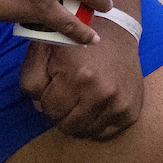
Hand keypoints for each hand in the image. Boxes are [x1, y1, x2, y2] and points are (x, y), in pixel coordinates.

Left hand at [19, 23, 144, 140]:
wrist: (116, 29)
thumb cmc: (75, 40)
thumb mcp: (44, 50)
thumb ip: (31, 80)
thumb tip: (39, 108)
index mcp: (80, 77)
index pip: (51, 110)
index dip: (48, 99)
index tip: (55, 85)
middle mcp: (103, 94)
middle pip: (68, 126)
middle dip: (62, 112)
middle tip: (66, 93)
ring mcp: (120, 104)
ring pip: (86, 133)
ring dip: (79, 119)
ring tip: (80, 97)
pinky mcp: (131, 111)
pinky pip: (105, 133)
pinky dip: (96, 122)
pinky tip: (95, 103)